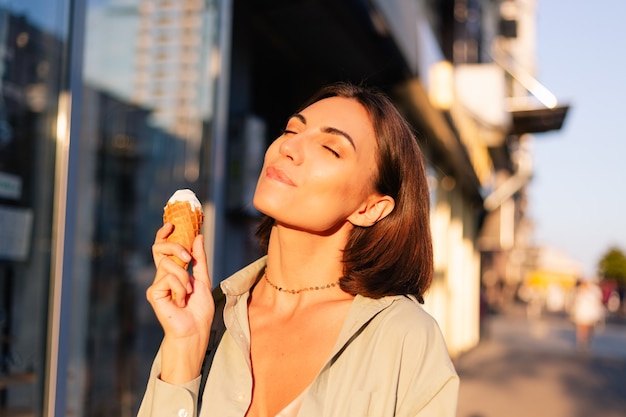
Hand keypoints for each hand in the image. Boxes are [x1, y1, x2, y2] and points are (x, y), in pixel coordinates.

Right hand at [147, 223, 214, 382]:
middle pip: (160, 248)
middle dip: (175, 247)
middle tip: (188, 258)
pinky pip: (168, 278)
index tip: (172, 224)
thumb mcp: (204, 279)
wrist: (195, 330)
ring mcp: (157, 284)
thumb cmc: (199, 309)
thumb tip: (199, 236)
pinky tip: (181, 301)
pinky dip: (180, 288)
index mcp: (173, 271)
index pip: (164, 248)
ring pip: (168, 264)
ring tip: (188, 293)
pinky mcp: (154, 293)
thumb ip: (200, 259)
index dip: (164, 234)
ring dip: (184, 277)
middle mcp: (162, 275)